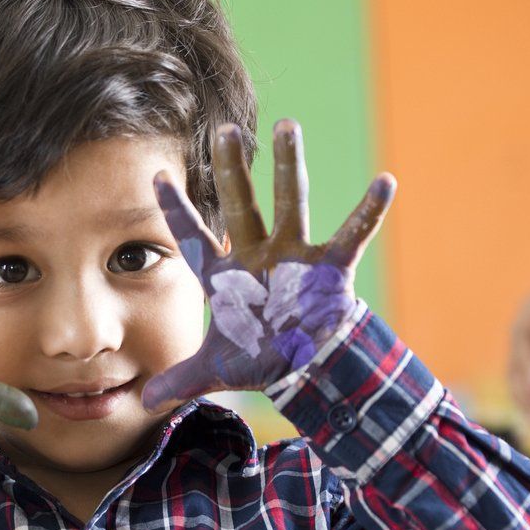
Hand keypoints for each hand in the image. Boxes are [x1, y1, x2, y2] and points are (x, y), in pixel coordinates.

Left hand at [142, 120, 395, 413]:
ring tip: (287, 126)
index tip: (156, 177)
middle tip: (224, 130)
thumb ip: (179, 379)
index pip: (194, 238)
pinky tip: (385, 182)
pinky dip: (369, 211)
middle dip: (232, 170)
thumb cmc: (262, 357)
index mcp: (227, 275)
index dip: (176, 211)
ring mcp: (294, 256)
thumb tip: (144, 403)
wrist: (307, 366)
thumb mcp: (216, 370)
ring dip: (290, 166)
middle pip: (240, 204)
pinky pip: (351, 234)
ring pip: (290, 202)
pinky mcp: (330, 267)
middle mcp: (258, 255)